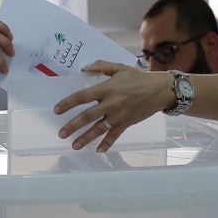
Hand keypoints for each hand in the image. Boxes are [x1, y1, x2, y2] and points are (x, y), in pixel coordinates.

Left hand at [54, 60, 168, 151]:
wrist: (160, 90)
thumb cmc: (138, 77)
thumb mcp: (119, 68)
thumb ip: (101, 67)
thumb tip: (84, 69)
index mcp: (107, 88)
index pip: (83, 97)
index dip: (69, 103)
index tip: (57, 110)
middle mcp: (111, 103)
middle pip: (88, 116)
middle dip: (73, 125)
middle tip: (61, 133)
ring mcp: (119, 115)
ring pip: (99, 128)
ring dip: (86, 138)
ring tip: (74, 145)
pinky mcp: (127, 123)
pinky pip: (115, 135)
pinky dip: (107, 143)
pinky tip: (99, 150)